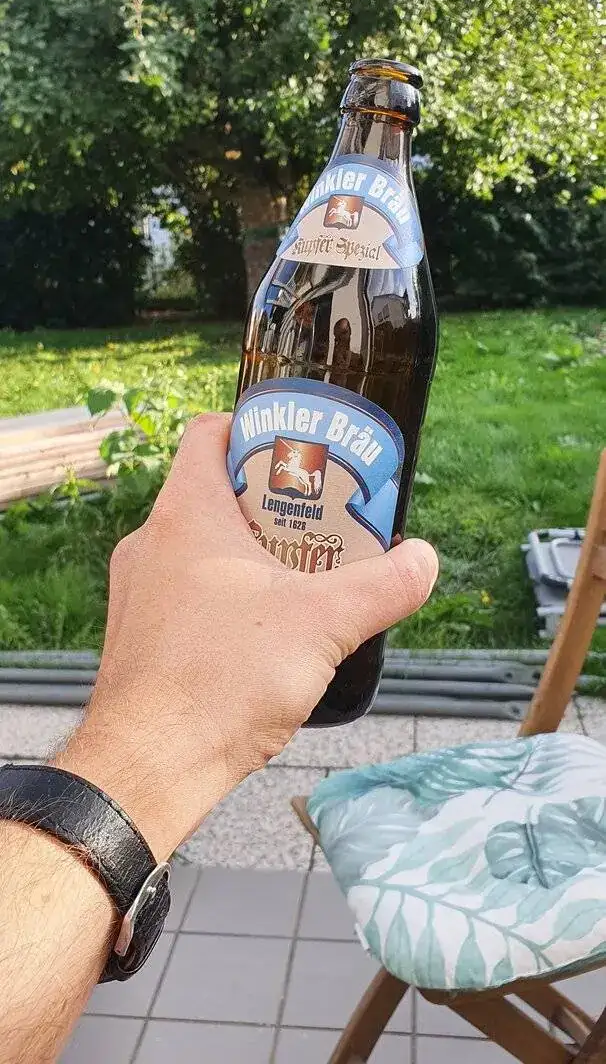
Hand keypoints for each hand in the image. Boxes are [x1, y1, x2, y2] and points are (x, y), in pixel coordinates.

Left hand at [59, 414, 437, 858]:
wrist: (148, 769)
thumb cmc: (223, 679)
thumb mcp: (322, 625)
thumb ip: (382, 586)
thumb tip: (424, 560)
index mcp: (184, 513)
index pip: (210, 432)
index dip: (257, 430)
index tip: (304, 452)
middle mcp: (150, 543)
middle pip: (214, 493)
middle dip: (274, 504)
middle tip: (324, 523)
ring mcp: (138, 594)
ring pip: (201, 549)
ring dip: (252, 556)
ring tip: (305, 581)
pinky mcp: (138, 640)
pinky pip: (186, 596)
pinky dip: (227, 599)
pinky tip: (267, 637)